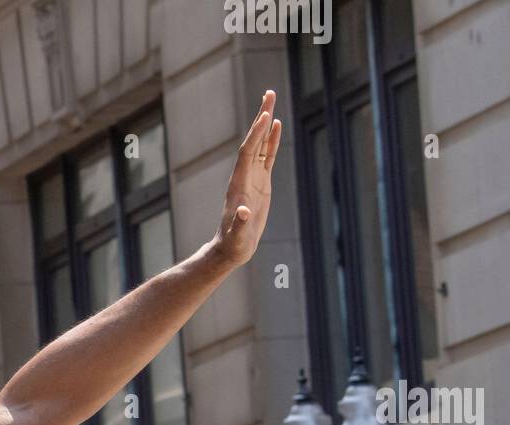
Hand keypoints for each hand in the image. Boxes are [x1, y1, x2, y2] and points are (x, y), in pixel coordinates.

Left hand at [206, 91, 281, 268]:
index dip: (257, 134)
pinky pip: (267, 156)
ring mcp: (253, 177)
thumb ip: (240, 223)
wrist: (233, 246)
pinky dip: (272, 140)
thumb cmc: (234, 242)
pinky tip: (276, 125)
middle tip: (270, 93)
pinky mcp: (261, 182)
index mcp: (239, 182)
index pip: (248, 152)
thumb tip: (244, 212)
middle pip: (254, 140)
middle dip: (261, 117)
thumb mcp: (238, 234)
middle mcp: (244, 174)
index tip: (266, 115)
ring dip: (266, 122)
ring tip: (271, 99)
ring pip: (261, 144)